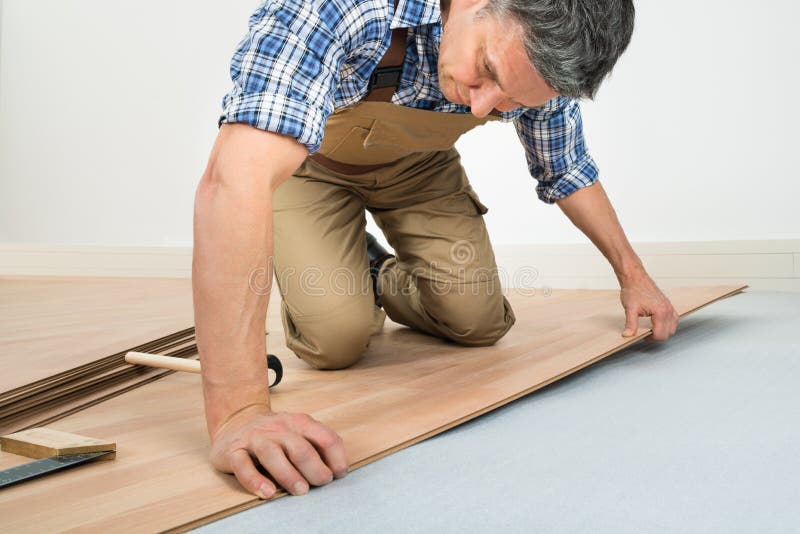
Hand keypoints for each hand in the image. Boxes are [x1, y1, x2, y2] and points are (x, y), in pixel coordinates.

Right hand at [209, 404, 347, 498]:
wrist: (235, 420)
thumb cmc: (274, 433)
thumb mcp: (298, 431)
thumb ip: (317, 445)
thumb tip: (338, 470)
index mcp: (298, 423)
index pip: (324, 437)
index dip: (336, 457)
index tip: (339, 474)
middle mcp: (277, 428)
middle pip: (299, 447)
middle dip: (315, 468)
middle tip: (322, 483)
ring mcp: (255, 439)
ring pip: (272, 454)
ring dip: (289, 474)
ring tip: (301, 490)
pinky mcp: (233, 451)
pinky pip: (242, 465)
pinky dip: (255, 480)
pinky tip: (268, 492)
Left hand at [619, 268, 678, 340]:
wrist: (635, 278)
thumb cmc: (633, 290)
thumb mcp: (630, 309)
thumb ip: (631, 324)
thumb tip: (628, 335)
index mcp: (660, 312)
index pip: (661, 334)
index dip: (651, 338)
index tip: (643, 336)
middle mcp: (668, 309)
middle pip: (669, 332)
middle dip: (658, 336)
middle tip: (646, 334)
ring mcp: (670, 306)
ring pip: (673, 327)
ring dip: (664, 331)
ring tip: (651, 329)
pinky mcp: (668, 304)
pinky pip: (674, 319)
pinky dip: (668, 324)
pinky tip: (657, 323)